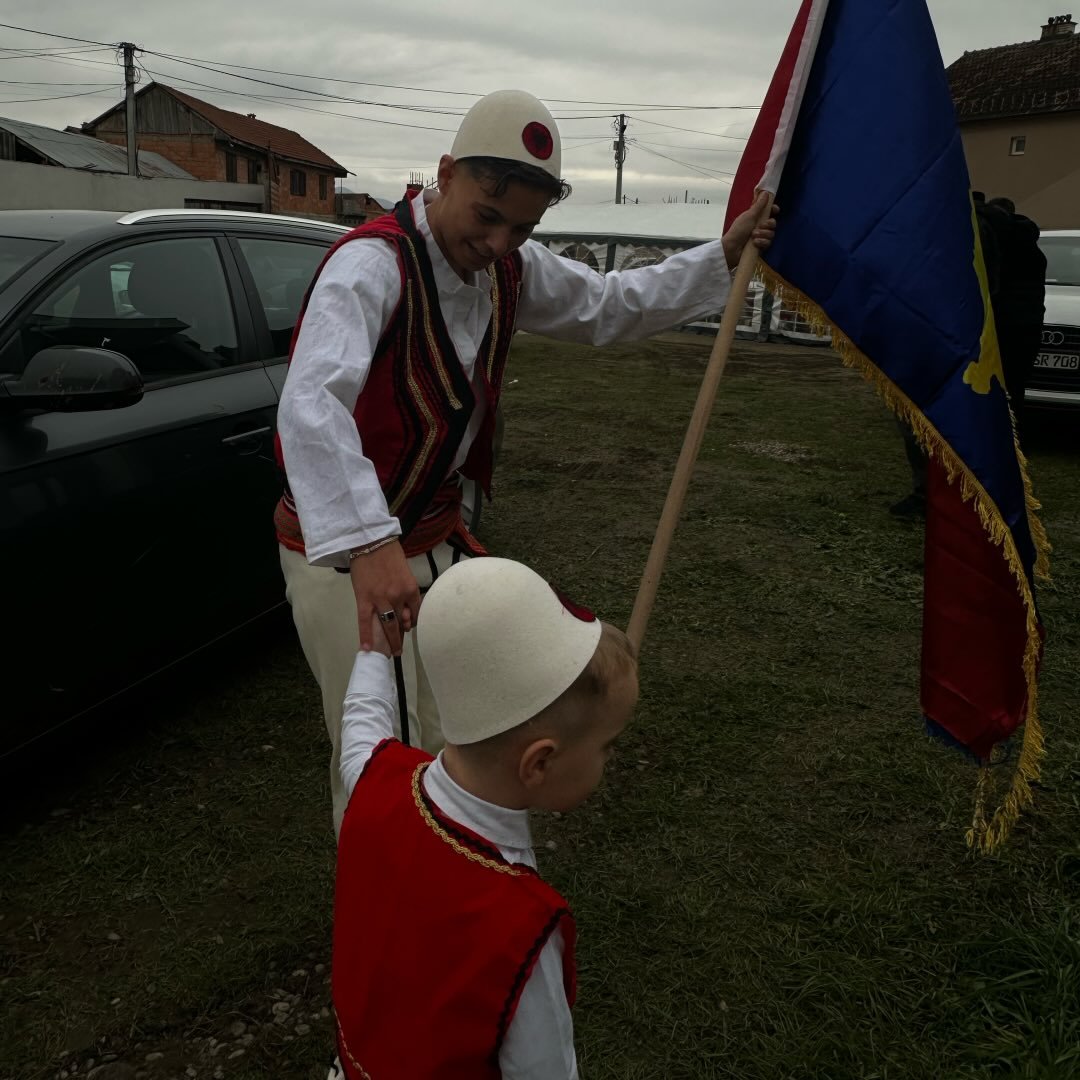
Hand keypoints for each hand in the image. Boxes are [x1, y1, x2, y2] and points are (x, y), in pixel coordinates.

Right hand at [348, 539, 420, 655]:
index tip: (407, 628)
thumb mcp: (405, 572)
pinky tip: (366, 648)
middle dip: (400, 638)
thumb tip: (404, 609)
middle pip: (402, 623)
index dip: (411, 622)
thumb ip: (406, 591)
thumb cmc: (389, 554)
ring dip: (390, 641)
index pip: (415, 613)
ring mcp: (381, 600)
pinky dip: (365, 636)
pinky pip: (365, 622)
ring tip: (390, 653)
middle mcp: (398, 597)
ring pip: (387, 626)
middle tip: (398, 651)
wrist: (370, 541)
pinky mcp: (364, 600)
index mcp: (411, 589)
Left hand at [721, 191, 778, 269]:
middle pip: (772, 223)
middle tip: (761, 226)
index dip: (773, 210)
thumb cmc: (738, 230)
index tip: (775, 209)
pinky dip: (762, 242)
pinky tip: (755, 243)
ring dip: (763, 234)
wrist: (732, 248)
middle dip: (768, 224)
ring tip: (753, 236)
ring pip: (771, 234)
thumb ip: (758, 205)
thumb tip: (765, 192)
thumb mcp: (749, 216)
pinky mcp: (761, 247)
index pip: (768, 211)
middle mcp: (759, 226)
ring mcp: (761, 237)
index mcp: (755, 217)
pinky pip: (768, 243)